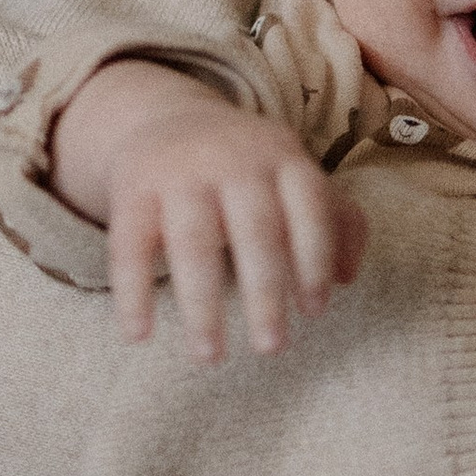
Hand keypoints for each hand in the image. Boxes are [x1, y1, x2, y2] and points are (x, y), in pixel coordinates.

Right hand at [50, 59, 365, 360]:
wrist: (168, 118)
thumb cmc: (249, 170)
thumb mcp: (296, 177)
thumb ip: (337, 221)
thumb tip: (346, 278)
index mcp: (281, 156)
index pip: (309, 206)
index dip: (314, 260)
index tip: (314, 313)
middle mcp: (231, 160)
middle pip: (254, 229)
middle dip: (265, 293)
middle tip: (272, 348)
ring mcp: (178, 174)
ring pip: (191, 242)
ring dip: (201, 305)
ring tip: (210, 357)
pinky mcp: (132, 191)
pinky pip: (129, 246)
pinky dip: (132, 292)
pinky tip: (139, 336)